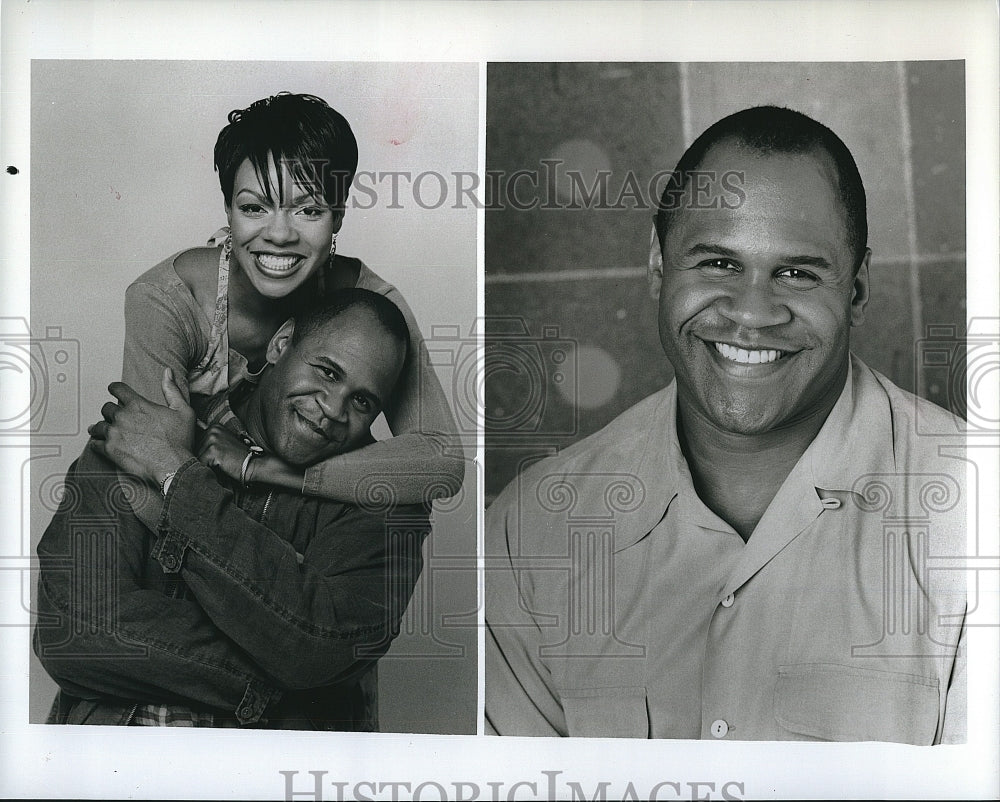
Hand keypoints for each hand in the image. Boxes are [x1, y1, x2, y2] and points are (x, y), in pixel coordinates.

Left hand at [88, 368, 195, 484]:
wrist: (173, 466)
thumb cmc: (180, 440)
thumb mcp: (183, 411)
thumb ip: (172, 390)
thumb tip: (167, 372)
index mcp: (138, 405)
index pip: (117, 389)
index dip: (115, 388)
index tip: (114, 390)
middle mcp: (122, 417)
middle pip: (106, 408)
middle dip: (110, 411)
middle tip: (115, 416)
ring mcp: (114, 434)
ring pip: (98, 426)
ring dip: (100, 427)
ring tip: (103, 430)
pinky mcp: (110, 450)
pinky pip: (95, 444)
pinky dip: (96, 443)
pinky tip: (100, 444)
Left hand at [198, 424, 253, 481]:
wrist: (252, 464)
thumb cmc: (238, 457)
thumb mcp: (224, 443)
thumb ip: (210, 440)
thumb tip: (190, 444)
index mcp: (214, 427)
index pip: (197, 442)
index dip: (205, 452)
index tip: (218, 455)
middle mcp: (212, 430)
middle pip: (196, 449)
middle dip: (204, 458)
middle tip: (221, 460)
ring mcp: (212, 439)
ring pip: (197, 457)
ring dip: (206, 464)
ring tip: (221, 464)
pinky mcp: (212, 450)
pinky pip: (200, 463)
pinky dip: (208, 469)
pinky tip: (221, 467)